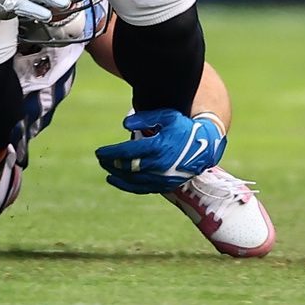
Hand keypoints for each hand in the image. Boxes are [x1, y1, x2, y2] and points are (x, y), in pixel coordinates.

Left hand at [95, 109, 225, 193]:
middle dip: (111, 163)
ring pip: (134, 180)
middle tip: (100, 158)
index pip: (127, 152)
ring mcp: (164, 177)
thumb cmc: (182, 126)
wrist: (206, 145)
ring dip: (117, 174)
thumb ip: (144, 118)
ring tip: (105, 168)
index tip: (98, 152)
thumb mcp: (166, 116)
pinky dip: (126, 186)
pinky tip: (114, 180)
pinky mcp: (166, 185)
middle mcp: (160, 164)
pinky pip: (143, 188)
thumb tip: (125, 125)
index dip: (111, 153)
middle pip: (128, 167)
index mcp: (159, 147)